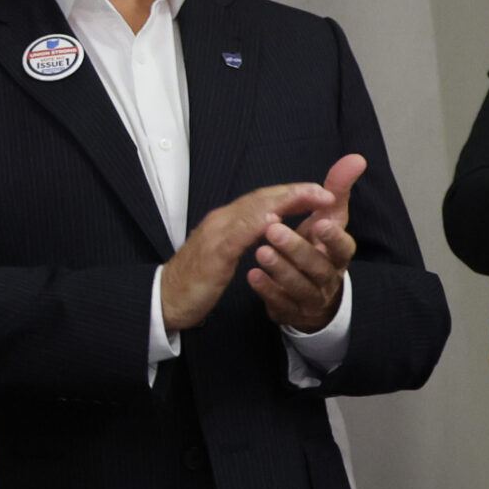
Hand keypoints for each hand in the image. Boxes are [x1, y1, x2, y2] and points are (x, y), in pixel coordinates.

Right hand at [160, 169, 346, 334]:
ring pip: (251, 210)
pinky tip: (273, 221)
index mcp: (226, 221)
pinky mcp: (212, 255)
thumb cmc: (196, 279)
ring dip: (282, 201)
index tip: (318, 192)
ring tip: (308, 196)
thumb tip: (269, 222)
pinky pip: (236, 236)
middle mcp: (221, 221)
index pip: (262, 199)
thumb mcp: (223, 252)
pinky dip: (255, 225)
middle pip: (260, 198)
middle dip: (293, 191)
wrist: (165, 299)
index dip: (291, 193)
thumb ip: (243, 234)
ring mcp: (214, 235)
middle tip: (322, 189)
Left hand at [248, 153, 362, 333]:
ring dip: (280, 268)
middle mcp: (328, 277)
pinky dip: (267, 289)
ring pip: (298, 286)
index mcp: (337, 254)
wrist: (308, 295)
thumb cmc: (317, 249)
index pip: (343, 247)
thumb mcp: (327, 220)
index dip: (333, 236)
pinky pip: (280, 303)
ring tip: (260, 252)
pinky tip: (252, 275)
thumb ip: (336, 191)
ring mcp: (310, 297)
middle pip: (317, 266)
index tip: (320, 222)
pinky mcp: (290, 310)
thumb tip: (356, 158)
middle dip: (297, 248)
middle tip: (274, 230)